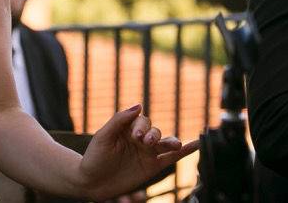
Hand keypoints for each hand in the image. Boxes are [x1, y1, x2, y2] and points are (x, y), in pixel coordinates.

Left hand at [78, 104, 197, 201]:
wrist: (92, 182)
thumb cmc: (95, 157)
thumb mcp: (104, 136)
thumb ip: (119, 120)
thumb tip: (139, 105)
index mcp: (128, 128)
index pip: (141, 121)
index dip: (140, 126)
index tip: (136, 136)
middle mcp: (140, 139)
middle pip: (154, 131)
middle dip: (153, 135)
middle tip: (146, 142)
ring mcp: (147, 153)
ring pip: (164, 143)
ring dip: (170, 142)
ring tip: (175, 144)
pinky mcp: (152, 166)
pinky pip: (170, 158)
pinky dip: (184, 152)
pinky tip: (195, 145)